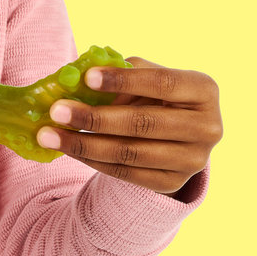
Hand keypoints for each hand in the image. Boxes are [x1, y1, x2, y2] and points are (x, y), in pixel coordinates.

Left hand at [36, 57, 221, 196]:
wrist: (177, 132)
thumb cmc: (155, 93)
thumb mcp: (145, 76)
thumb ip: (120, 72)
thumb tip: (76, 77)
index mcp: (203, 90)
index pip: (163, 83)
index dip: (124, 80)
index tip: (86, 78)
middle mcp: (207, 128)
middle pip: (143, 123)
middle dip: (94, 117)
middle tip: (56, 110)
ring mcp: (192, 160)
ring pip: (130, 153)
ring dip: (84, 143)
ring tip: (49, 134)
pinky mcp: (172, 183)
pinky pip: (125, 173)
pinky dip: (91, 160)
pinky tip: (66, 148)